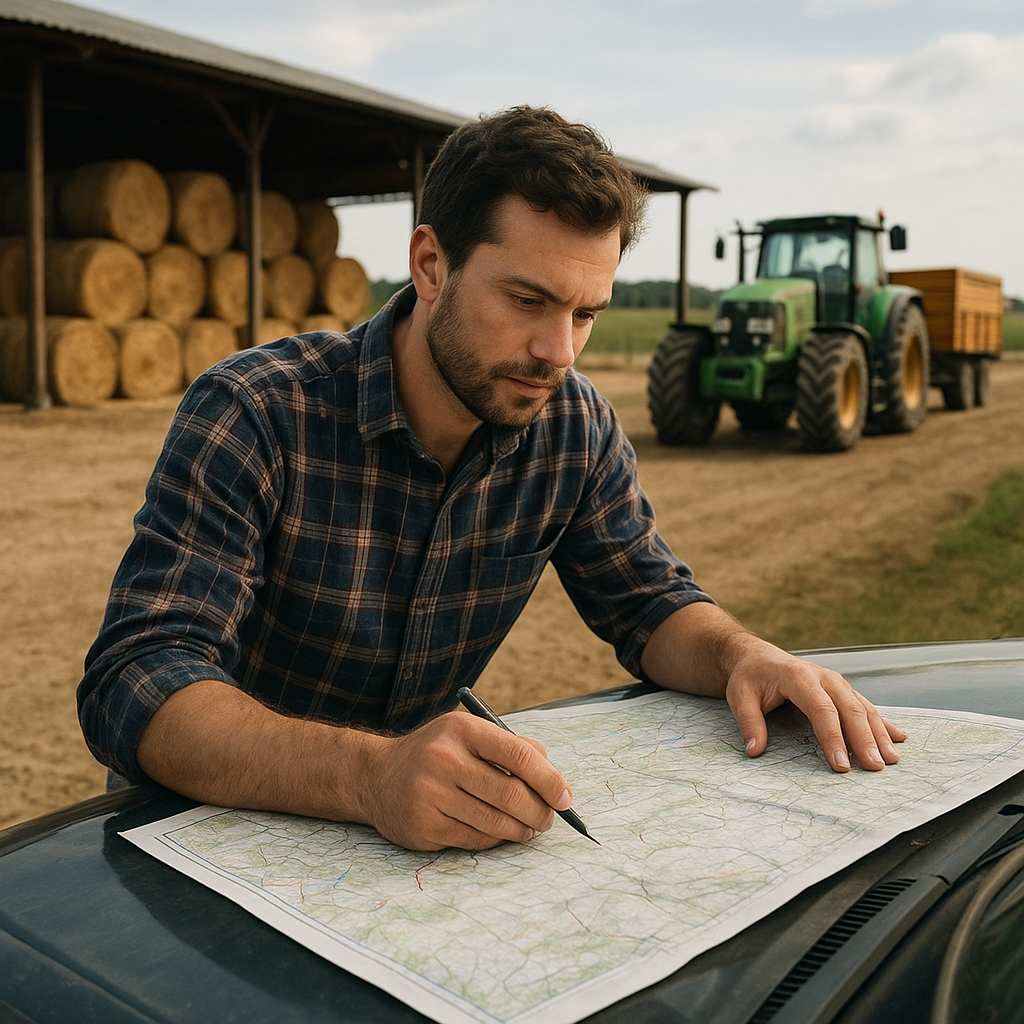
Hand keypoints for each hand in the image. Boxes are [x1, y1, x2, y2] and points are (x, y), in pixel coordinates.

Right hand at [361, 712, 572, 850]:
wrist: (376, 776)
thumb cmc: (437, 753)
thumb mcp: (470, 734)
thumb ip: (514, 747)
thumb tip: (557, 781)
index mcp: (462, 730)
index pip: (518, 755)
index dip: (549, 780)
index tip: (565, 798)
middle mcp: (444, 760)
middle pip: (511, 795)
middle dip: (540, 813)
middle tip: (548, 820)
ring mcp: (430, 795)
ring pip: (496, 823)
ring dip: (521, 831)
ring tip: (527, 828)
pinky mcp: (423, 826)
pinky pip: (475, 840)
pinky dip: (494, 840)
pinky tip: (496, 832)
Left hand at [724, 638, 905, 771]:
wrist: (755, 655)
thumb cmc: (749, 676)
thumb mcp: (739, 696)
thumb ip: (749, 722)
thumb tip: (755, 751)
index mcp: (799, 677)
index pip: (822, 710)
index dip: (833, 738)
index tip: (841, 765)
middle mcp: (823, 677)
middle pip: (849, 709)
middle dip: (864, 739)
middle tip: (875, 767)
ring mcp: (835, 682)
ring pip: (862, 707)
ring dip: (879, 733)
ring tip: (891, 760)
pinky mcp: (841, 688)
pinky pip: (865, 705)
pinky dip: (882, 722)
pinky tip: (898, 737)